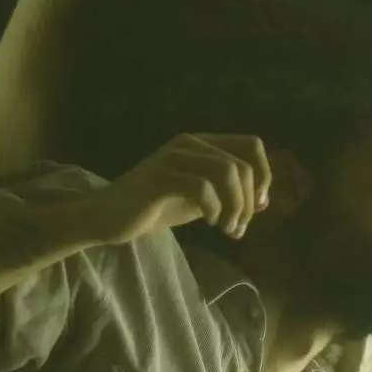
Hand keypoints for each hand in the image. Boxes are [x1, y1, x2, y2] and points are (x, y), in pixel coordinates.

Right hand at [77, 134, 272, 245]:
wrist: (107, 218)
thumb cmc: (154, 207)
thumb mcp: (200, 201)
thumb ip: (229, 196)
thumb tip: (264, 201)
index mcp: (201, 143)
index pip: (252, 145)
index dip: (263, 176)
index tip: (256, 207)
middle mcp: (189, 143)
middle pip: (242, 164)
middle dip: (248, 201)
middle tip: (237, 228)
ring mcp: (172, 157)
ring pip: (227, 172)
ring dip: (235, 206)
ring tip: (227, 228)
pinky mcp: (159, 177)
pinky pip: (202, 187)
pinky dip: (214, 209)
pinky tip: (209, 223)